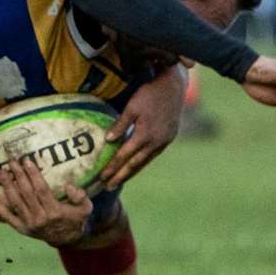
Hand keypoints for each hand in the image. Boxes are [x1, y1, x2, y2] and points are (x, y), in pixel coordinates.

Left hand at [0, 159, 91, 246]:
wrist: (67, 239)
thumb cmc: (75, 219)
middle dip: (18, 175)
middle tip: (11, 161)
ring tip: (1, 172)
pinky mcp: (21, 228)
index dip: (33, 175)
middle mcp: (40, 218)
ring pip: (15, 202)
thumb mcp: (85, 208)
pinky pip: (6, 216)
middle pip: (26, 193)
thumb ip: (80, 195)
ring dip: (6, 186)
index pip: (41, 190)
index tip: (27, 161)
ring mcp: (28, 224)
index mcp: (55, 211)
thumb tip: (68, 185)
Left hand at [98, 67, 184, 185]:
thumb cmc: (150, 94)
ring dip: (131, 173)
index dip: (113, 167)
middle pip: (134, 164)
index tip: (102, 177)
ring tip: (119, 181)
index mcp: (145, 135)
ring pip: (145, 162)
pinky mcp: (168, 138)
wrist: (173, 88)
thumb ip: (120, 124)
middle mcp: (155, 142)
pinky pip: (152, 155)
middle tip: (108, 187)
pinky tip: (135, 166)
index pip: (124, 156)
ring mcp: (164, 142)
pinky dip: (142, 163)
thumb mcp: (132, 106)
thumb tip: (108, 140)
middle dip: (120, 176)